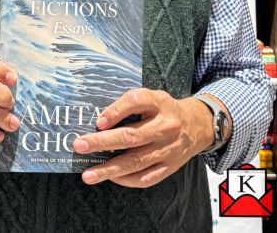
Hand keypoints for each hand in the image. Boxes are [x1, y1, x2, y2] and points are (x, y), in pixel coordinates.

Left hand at [72, 89, 214, 187]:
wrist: (197, 124)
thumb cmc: (163, 109)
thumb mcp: (151, 96)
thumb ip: (129, 104)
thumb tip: (98, 121)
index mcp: (158, 102)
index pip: (135, 102)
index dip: (116, 111)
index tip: (99, 122)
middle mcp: (165, 126)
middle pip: (131, 136)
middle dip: (102, 142)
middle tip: (79, 145)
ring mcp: (168, 149)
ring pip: (136, 162)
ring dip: (109, 169)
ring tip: (88, 174)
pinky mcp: (170, 166)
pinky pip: (146, 178)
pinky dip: (126, 180)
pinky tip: (111, 178)